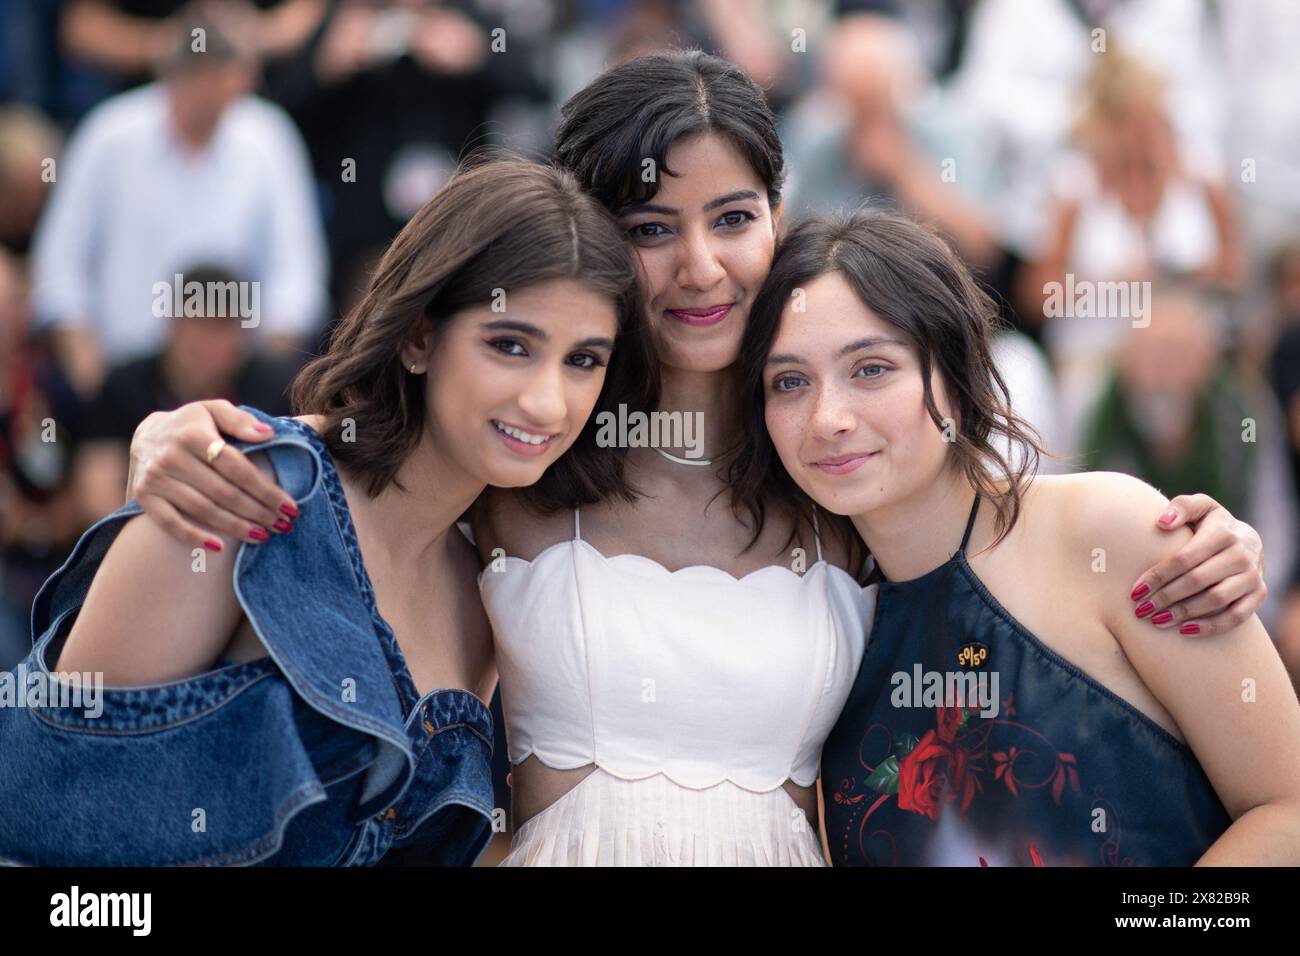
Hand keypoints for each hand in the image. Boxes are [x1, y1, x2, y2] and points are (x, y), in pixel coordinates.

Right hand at [129, 400, 298, 549]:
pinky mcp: (144, 497)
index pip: (237, 468)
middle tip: (283, 525)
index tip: (290, 506)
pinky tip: (220, 548)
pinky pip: (170, 523)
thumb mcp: (215, 410)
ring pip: (203, 510)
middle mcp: (172, 457)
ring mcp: (156, 479)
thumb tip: (269, 434)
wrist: (147, 435)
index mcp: (194, 434)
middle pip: (224, 493)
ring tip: (264, 536)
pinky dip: (194, 537)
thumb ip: (241, 420)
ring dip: (236, 527)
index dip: (265, 490)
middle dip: (258, 512)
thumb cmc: (193, 425)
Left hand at [1129, 493, 1265, 635]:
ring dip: (1184, 613)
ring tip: (1157, 621)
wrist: (1246, 539)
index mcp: (1223, 532)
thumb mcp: (1199, 507)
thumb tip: (1162, 522)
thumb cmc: (1210, 524)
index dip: (1158, 576)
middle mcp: (1242, 554)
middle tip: (1141, 610)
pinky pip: (1237, 616)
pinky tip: (1184, 631)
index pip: (1184, 558)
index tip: (1135, 591)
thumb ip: (1181, 507)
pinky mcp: (1259, 594)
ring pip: (1216, 600)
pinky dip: (1211, 626)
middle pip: (1197, 581)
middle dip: (1166, 598)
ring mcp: (1253, 575)